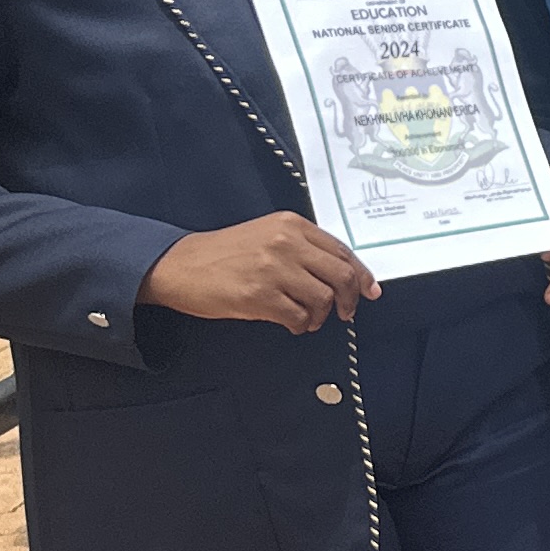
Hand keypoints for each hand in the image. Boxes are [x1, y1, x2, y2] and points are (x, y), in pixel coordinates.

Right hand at [140, 213, 376, 332]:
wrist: (179, 265)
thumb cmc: (225, 254)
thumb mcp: (268, 236)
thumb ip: (304, 249)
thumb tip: (347, 277)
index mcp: (292, 224)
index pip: (342, 251)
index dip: (361, 275)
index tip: (370, 292)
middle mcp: (286, 242)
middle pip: (341, 276)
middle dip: (349, 300)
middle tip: (344, 313)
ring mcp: (272, 269)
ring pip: (323, 299)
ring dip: (320, 316)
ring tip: (306, 318)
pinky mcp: (258, 296)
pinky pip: (299, 318)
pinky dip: (300, 326)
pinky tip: (290, 323)